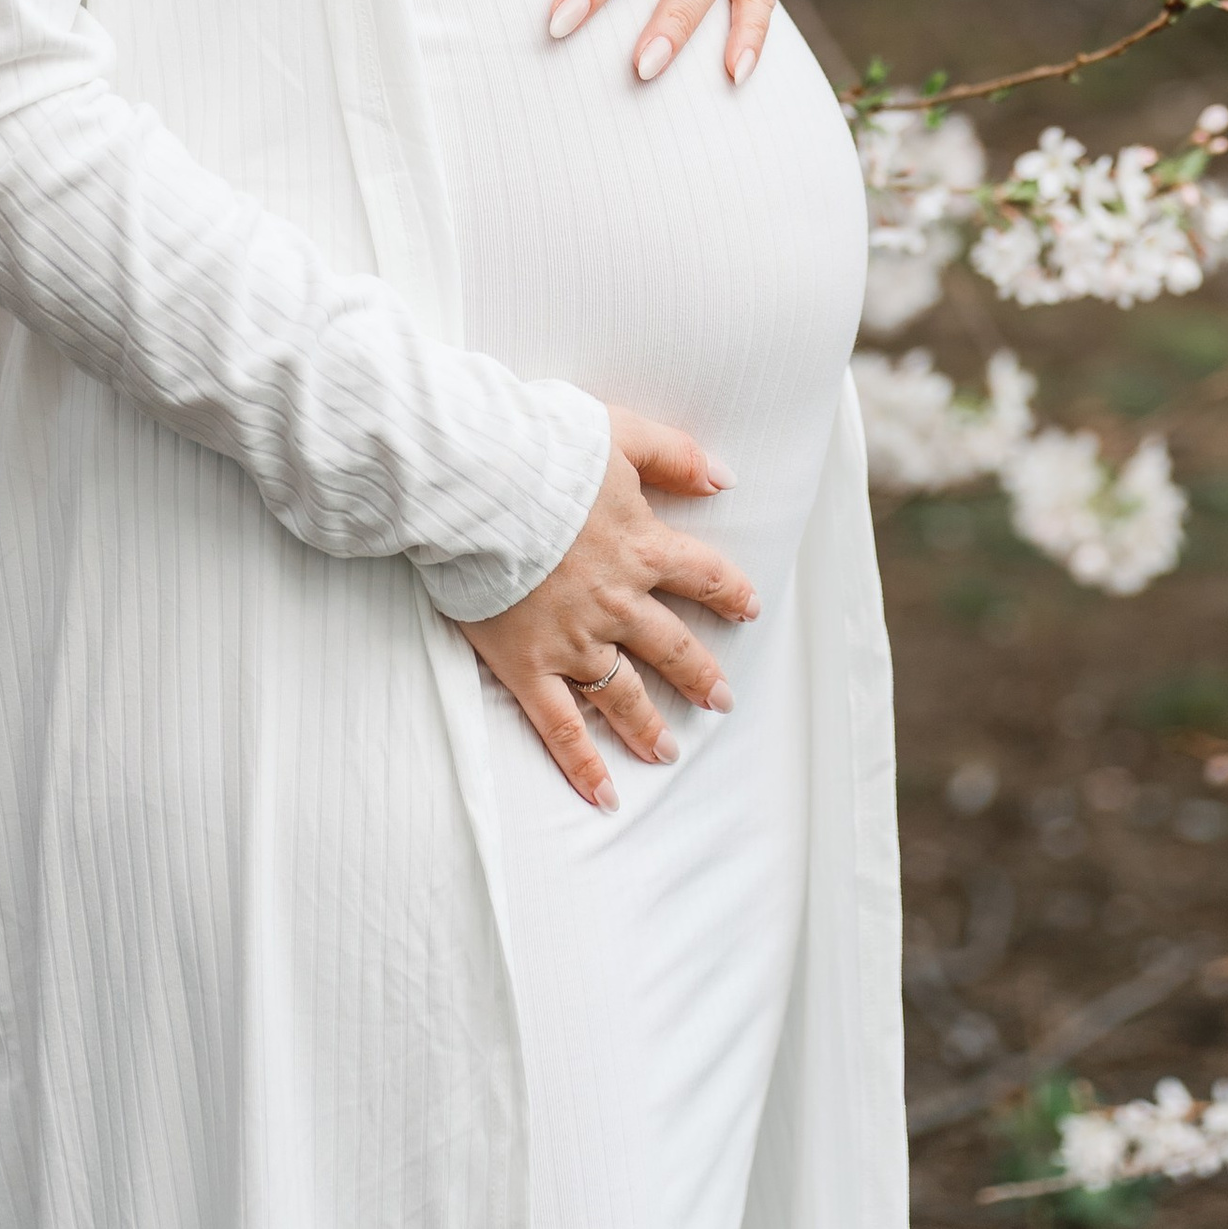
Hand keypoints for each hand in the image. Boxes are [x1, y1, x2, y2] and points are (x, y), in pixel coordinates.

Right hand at [458, 405, 757, 807]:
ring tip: (666, 751)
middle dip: (698, 674)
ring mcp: (573, 639)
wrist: (479, 483)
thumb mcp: (620, 432)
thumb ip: (675, 455)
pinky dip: (582, 764)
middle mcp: (616, 601)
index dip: (729, 592)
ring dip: (648, 725)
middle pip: (670, 645)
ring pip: (622, 693)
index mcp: (640, 546)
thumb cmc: (542, 449)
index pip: (702, 575)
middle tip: (718, 700)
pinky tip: (604, 796)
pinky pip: (560, 726)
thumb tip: (726, 480)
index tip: (748, 610)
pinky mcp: (527, 664)